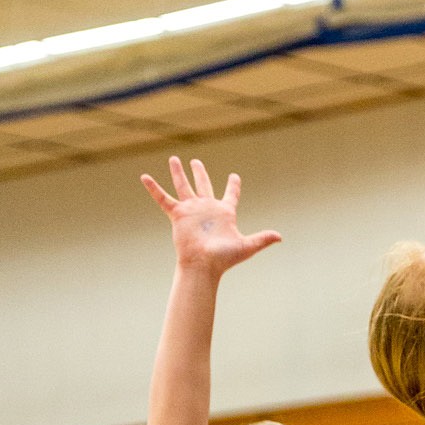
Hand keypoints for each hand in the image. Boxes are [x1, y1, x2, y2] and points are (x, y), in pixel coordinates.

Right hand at [141, 159, 280, 277]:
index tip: (234, 176)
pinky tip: (144, 177)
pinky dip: (154, 188)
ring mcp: (191, 210)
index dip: (233, 186)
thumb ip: (262, 238)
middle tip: (195, 162)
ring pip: (183, 186)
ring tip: (174, 159)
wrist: (204, 265)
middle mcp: (207, 209)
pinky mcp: (178, 215)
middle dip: (199, 173)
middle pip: (203, 185)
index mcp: (224, 213)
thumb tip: (280, 237)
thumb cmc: (224, 258)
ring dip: (179, 173)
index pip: (230, 195)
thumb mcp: (247, 246)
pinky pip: (163, 198)